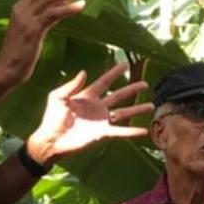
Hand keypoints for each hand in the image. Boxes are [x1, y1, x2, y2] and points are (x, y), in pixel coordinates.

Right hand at [0, 0, 86, 80]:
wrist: (7, 69)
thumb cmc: (20, 54)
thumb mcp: (33, 32)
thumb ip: (45, 19)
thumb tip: (62, 7)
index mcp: (19, 8)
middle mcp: (21, 10)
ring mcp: (26, 19)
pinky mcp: (33, 30)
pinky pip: (53, 14)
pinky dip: (68, 8)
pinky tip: (80, 6)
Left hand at [28, 61, 152, 163]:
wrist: (52, 139)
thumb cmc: (51, 118)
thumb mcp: (58, 97)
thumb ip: (71, 85)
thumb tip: (84, 72)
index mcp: (87, 96)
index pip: (104, 81)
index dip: (114, 73)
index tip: (124, 64)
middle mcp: (98, 107)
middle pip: (119, 95)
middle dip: (132, 89)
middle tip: (145, 83)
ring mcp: (101, 120)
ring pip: (124, 112)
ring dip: (137, 109)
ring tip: (151, 105)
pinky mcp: (102, 133)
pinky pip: (121, 132)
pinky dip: (133, 132)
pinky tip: (145, 131)